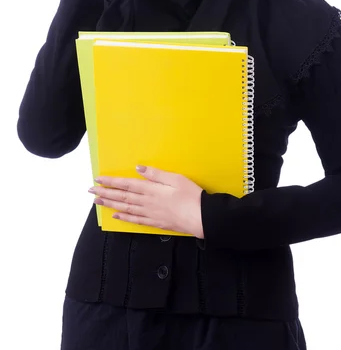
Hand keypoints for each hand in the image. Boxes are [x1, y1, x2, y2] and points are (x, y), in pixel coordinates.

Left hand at [89, 166, 203, 237]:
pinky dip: (124, 218)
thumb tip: (138, 168)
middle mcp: (147, 202)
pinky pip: (135, 220)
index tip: (98, 179)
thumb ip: (156, 174)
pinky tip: (117, 216)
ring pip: (125, 208)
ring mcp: (150, 213)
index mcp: (151, 189)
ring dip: (110, 204)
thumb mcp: (175, 178)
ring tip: (98, 202)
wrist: (200, 217)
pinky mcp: (155, 222)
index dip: (111, 181)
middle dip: (105, 193)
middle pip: (122, 197)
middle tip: (91, 191)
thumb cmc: (191, 195)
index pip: (126, 184)